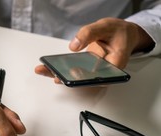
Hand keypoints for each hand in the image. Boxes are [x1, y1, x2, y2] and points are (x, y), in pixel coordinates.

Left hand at [35, 17, 154, 79]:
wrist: (122, 34)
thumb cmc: (117, 31)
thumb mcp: (105, 27)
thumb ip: (90, 33)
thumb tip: (74, 46)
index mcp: (115, 66)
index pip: (99, 78)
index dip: (84, 79)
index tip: (72, 76)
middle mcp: (103, 73)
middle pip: (83, 80)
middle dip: (66, 78)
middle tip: (52, 75)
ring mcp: (93, 72)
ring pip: (74, 77)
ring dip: (58, 74)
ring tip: (43, 70)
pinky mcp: (85, 69)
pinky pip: (71, 71)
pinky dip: (59, 69)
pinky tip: (47, 67)